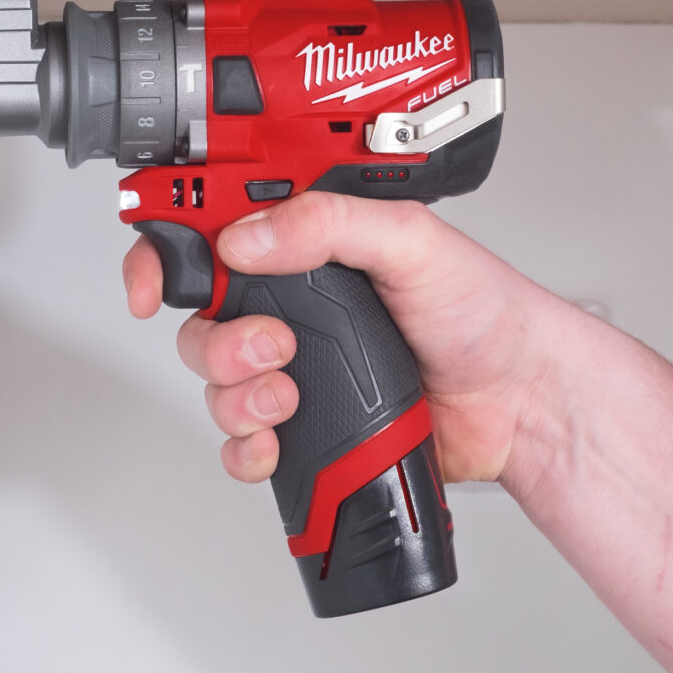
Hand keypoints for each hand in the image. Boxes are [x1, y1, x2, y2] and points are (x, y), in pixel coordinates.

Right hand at [122, 192, 566, 490]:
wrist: (519, 399)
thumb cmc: (482, 312)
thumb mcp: (411, 241)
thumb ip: (328, 224)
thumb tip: (249, 236)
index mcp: (309, 245)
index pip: (212, 236)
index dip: (164, 255)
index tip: (153, 285)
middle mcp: (295, 305)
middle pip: (200, 319)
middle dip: (217, 340)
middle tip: (272, 346)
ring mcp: (299, 368)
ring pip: (214, 383)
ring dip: (234, 395)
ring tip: (288, 394)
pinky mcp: (309, 425)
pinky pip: (243, 443)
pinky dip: (245, 448)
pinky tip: (276, 442)